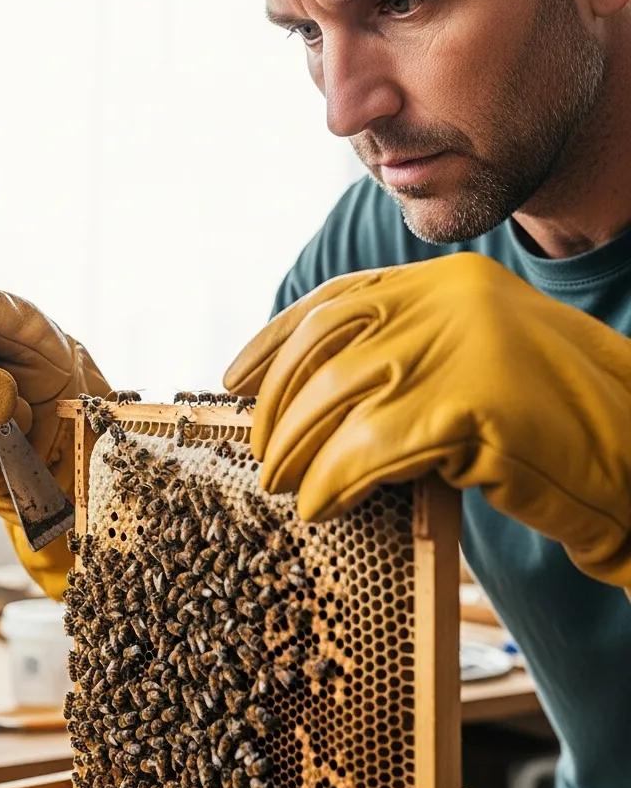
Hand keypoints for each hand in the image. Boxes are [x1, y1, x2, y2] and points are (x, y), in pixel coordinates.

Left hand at [225, 252, 630, 587]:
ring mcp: (461, 346)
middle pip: (324, 348)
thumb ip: (404, 354)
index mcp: (446, 281)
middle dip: (277, 404)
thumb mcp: (474, 359)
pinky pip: (370, 448)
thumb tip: (310, 390)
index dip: (274, 342)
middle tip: (261, 452)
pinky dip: (333, 480)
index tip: (235, 379)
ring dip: (296, 450)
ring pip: (337, 398)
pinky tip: (321, 505)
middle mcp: (449, 300)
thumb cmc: (552, 418)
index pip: (334, 302)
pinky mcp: (470, 405)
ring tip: (283, 485)